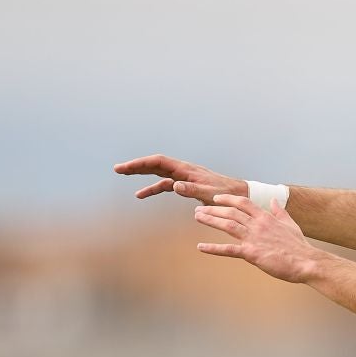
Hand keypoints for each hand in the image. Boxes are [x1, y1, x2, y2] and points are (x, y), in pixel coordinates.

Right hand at [114, 154, 245, 204]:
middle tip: (117, 169)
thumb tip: (174, 185)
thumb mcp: (210, 193)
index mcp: (186, 170)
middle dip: (136, 165)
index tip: (126, 168)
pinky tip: (140, 195)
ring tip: (123, 174)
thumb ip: (192, 189)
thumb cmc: (226, 194)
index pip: (159, 162)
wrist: (238, 194)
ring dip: (140, 173)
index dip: (141, 164)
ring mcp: (182, 177)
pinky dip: (152, 188)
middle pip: (154, 164)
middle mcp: (182, 170)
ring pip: (157, 172)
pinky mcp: (184, 185)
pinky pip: (164, 184)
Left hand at [193, 196, 318, 282]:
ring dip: (211, 219)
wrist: (307, 262)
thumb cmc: (300, 246)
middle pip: (231, 212)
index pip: (243, 202)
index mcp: (266, 217)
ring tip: (198, 217)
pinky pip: (228, 250)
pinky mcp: (252, 253)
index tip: (217, 198)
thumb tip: (274, 201)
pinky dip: (213, 248)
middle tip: (199, 209)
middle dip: (213, 208)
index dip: (228, 199)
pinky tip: (201, 247)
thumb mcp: (291, 224)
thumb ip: (280, 212)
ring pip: (228, 224)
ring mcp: (254, 238)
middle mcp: (258, 225)